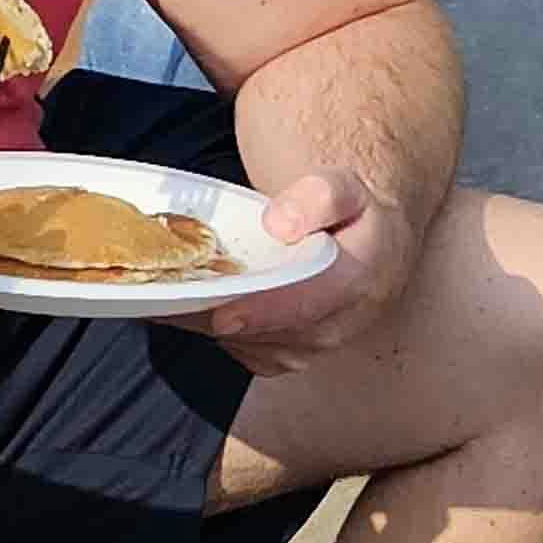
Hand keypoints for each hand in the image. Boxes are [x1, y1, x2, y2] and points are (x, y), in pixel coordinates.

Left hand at [188, 168, 400, 369]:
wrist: (373, 248)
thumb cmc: (352, 217)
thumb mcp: (344, 186)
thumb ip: (318, 197)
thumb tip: (280, 224)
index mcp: (359, 280)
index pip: (311, 304)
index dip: (265, 312)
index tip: (224, 315)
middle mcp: (340, 324)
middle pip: (273, 333)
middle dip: (219, 318)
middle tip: (170, 297)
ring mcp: (315, 345)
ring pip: (253, 345)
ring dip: (211, 324)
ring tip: (174, 296)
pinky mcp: (293, 355)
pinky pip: (247, 353)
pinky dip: (216, 331)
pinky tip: (196, 304)